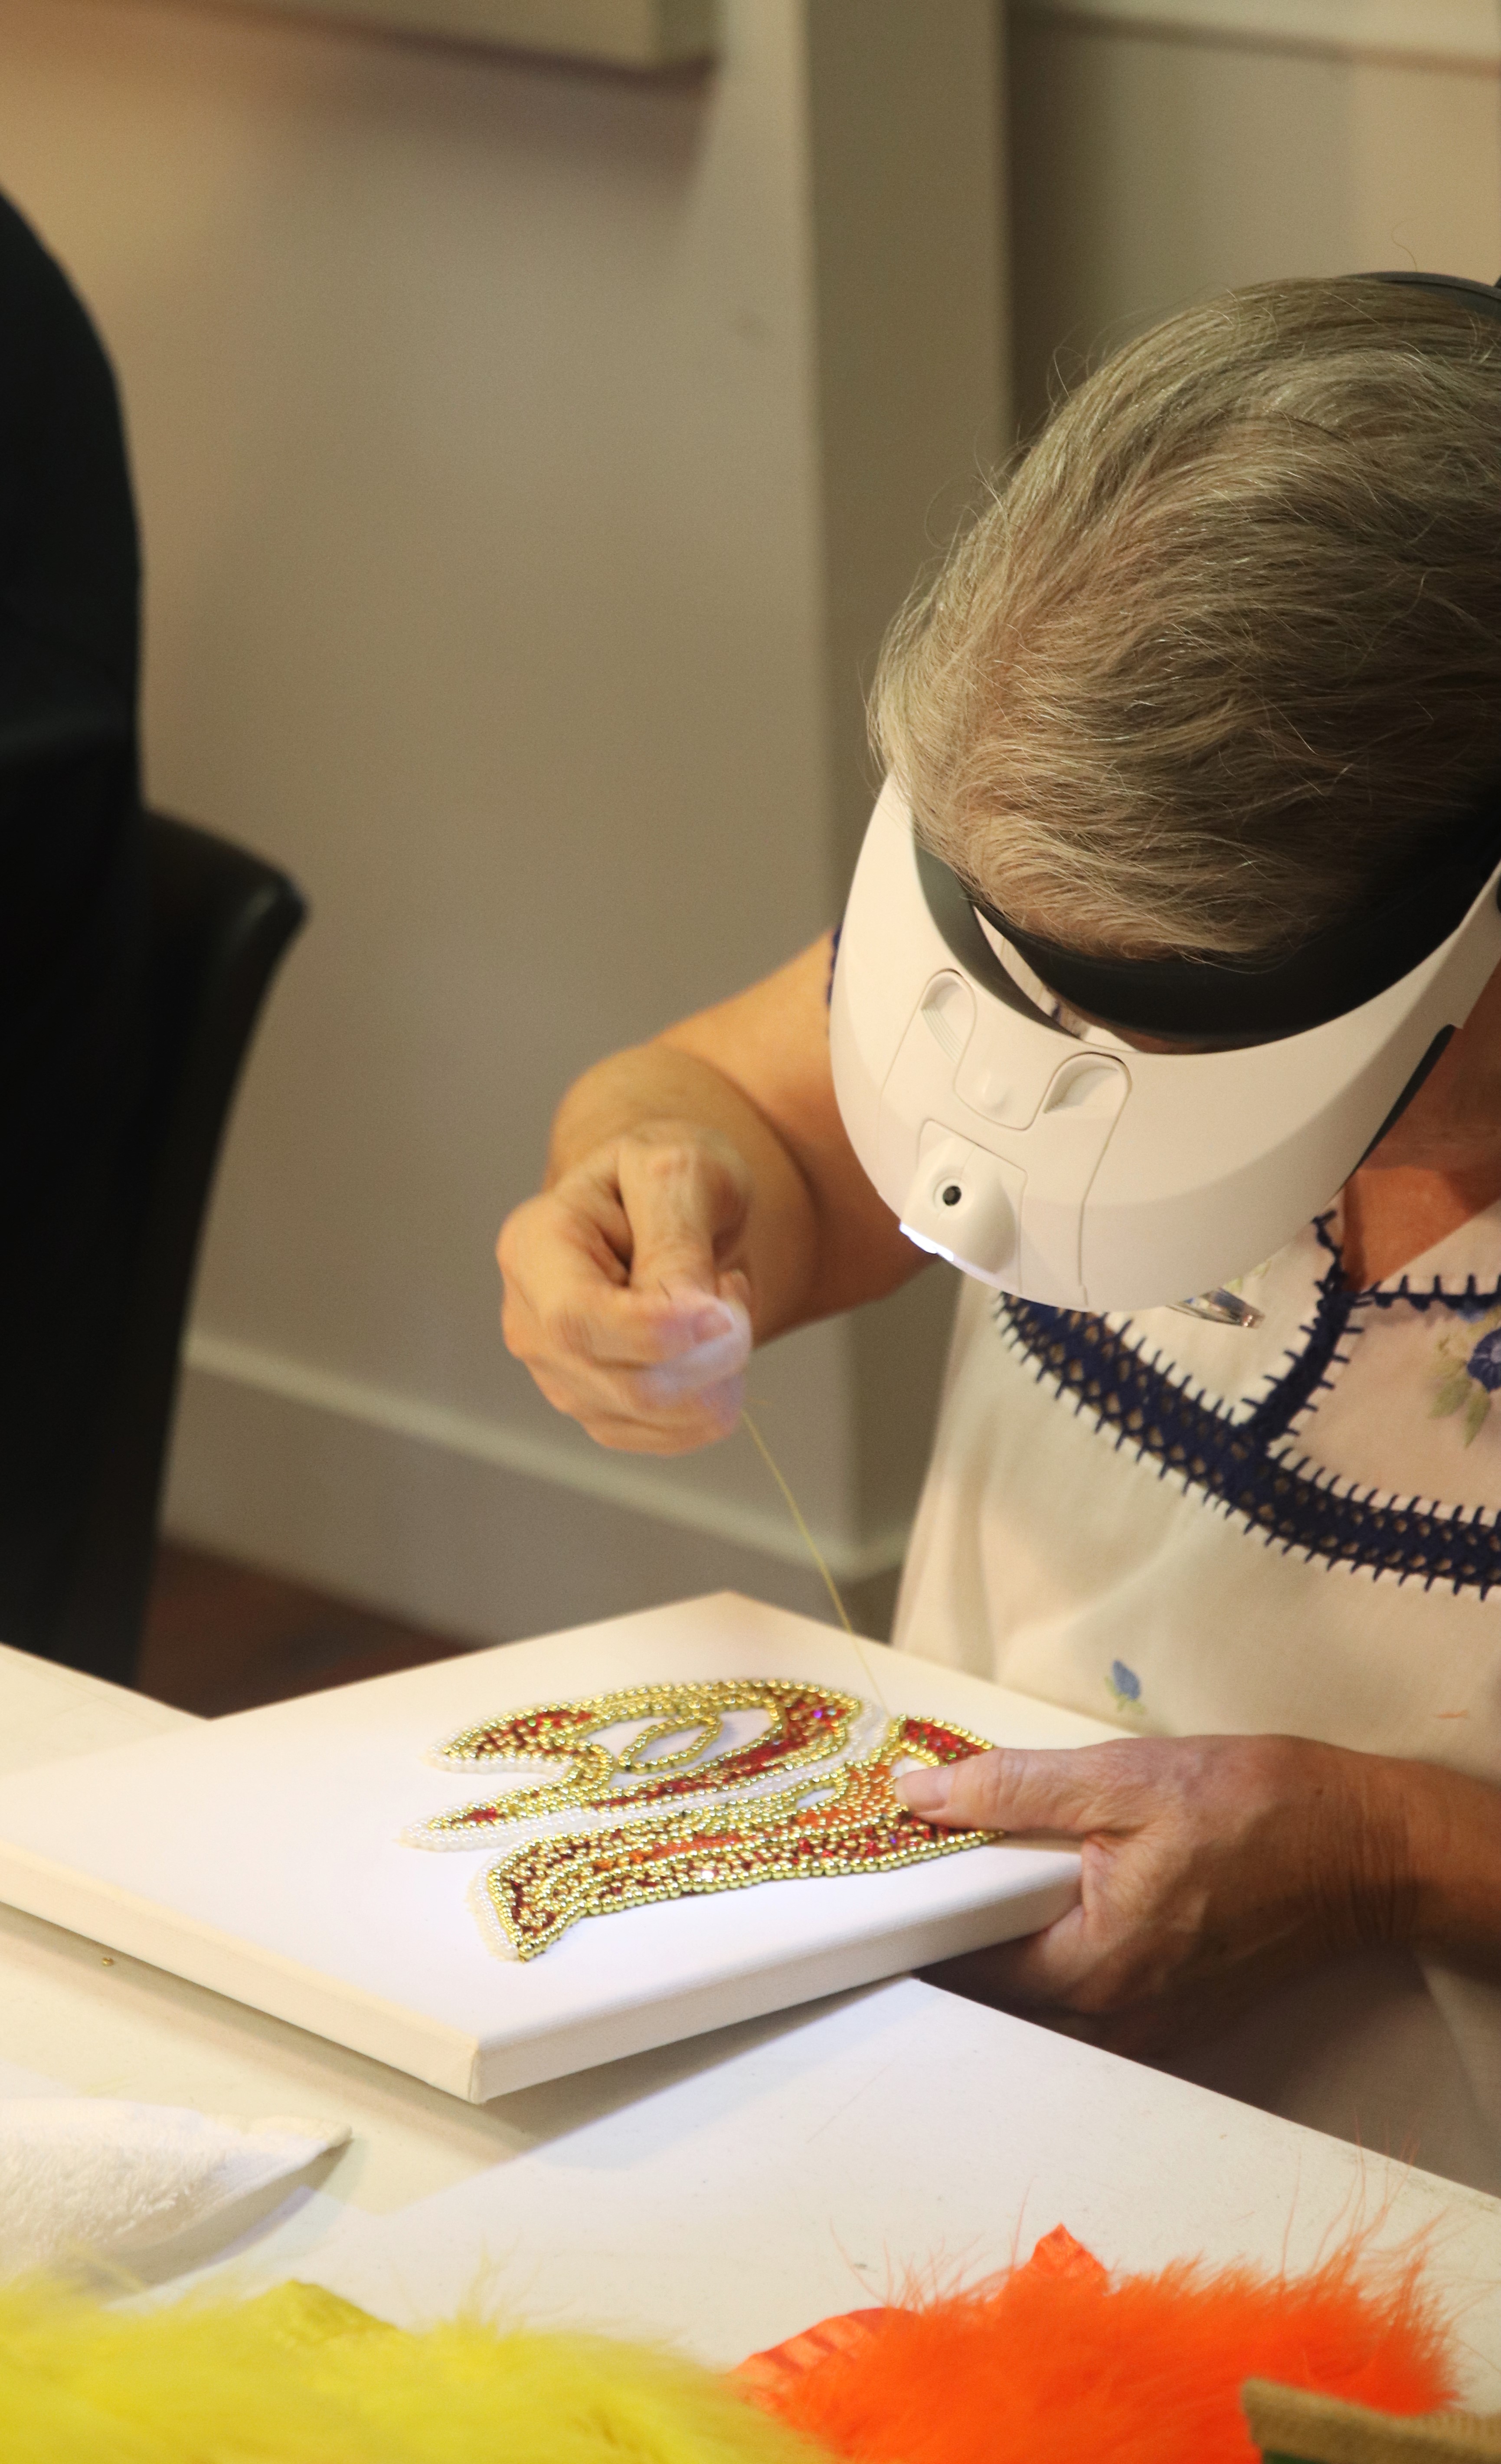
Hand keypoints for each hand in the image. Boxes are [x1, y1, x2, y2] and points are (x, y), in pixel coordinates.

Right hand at [498, 1120, 753, 1452]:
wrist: (664, 1202)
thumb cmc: (664, 1176)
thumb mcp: (676, 1172)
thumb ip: (675, 1236)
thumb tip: (688, 1312)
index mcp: (533, 1247)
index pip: (576, 1319)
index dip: (653, 1331)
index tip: (721, 1312)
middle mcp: (532, 1323)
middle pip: (627, 1383)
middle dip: (710, 1351)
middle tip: (731, 1288)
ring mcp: (561, 1377)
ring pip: (659, 1417)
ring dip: (721, 1369)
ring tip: (716, 1302)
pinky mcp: (601, 1412)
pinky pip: (677, 1434)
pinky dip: (717, 1392)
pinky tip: (707, 1342)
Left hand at [897, 1734, 1415, 2056]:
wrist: (1364, 1848)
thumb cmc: (1260, 1809)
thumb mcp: (1126, 1777)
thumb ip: (1014, 1789)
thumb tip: (921, 1794)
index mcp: (1098, 1966)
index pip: (968, 1968)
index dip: (922, 1925)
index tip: (892, 1884)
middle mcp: (1120, 2018)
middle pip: (996, 2003)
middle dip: (956, 1946)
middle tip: (932, 1883)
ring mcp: (1150, 2028)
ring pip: (1039, 2014)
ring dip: (1003, 1961)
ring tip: (986, 1896)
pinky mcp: (1174, 2017)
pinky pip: (1084, 2013)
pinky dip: (1052, 1970)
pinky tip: (1049, 1916)